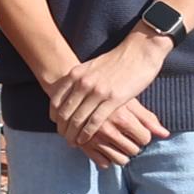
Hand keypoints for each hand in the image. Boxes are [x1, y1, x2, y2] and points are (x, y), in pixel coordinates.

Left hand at [47, 29, 168, 147]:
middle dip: (62, 128)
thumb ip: (80, 79)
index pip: (56, 100)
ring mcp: (97, 91)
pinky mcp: (113, 99)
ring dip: (72, 134)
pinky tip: (84, 140)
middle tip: (63, 137)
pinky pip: (94, 121)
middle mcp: (83, 83)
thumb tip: (72, 90)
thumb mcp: (91, 66)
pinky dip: (86, 133)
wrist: (139, 51)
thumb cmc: (117, 60)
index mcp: (75, 75)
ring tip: (72, 143)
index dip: (54, 115)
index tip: (56, 124)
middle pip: (64, 112)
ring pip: (77, 119)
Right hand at [66, 97, 169, 167]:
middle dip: (134, 145)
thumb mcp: (128, 102)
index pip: (145, 138)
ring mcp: (95, 139)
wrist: (73, 90)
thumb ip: (147, 119)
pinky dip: (108, 159)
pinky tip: (107, 148)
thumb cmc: (106, 95)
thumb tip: (165, 134)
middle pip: (134, 150)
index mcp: (122, 117)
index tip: (138, 130)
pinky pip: (104, 163)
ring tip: (119, 144)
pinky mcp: (84, 146)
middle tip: (128, 137)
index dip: (143, 135)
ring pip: (120, 160)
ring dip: (122, 154)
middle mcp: (109, 130)